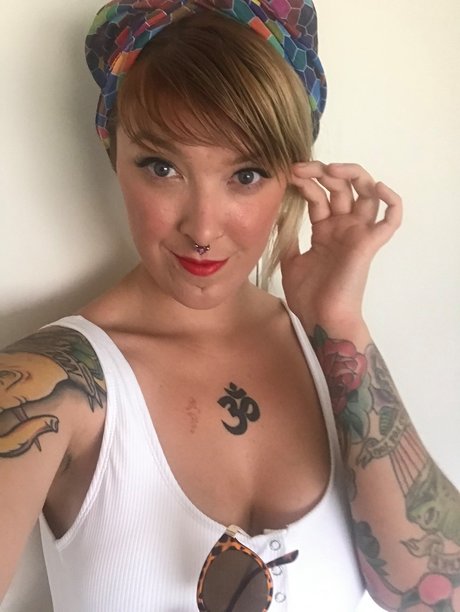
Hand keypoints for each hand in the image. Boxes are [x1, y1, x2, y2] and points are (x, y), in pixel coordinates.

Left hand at [281, 162, 401, 327]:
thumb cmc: (308, 297)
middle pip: (341, 187)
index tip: (287, 175)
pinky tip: (377, 186)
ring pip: (367, 192)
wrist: (320, 319)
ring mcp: (357, 234)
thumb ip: (288, 241)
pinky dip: (391, 199)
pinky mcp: (369, 243)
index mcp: (325, 231)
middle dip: (321, 172)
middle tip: (300, 168)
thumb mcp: (290, 262)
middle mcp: (343, 228)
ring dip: (351, 174)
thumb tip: (278, 221)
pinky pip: (391, 218)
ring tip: (329, 169)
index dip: (306, 182)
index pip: (320, 195)